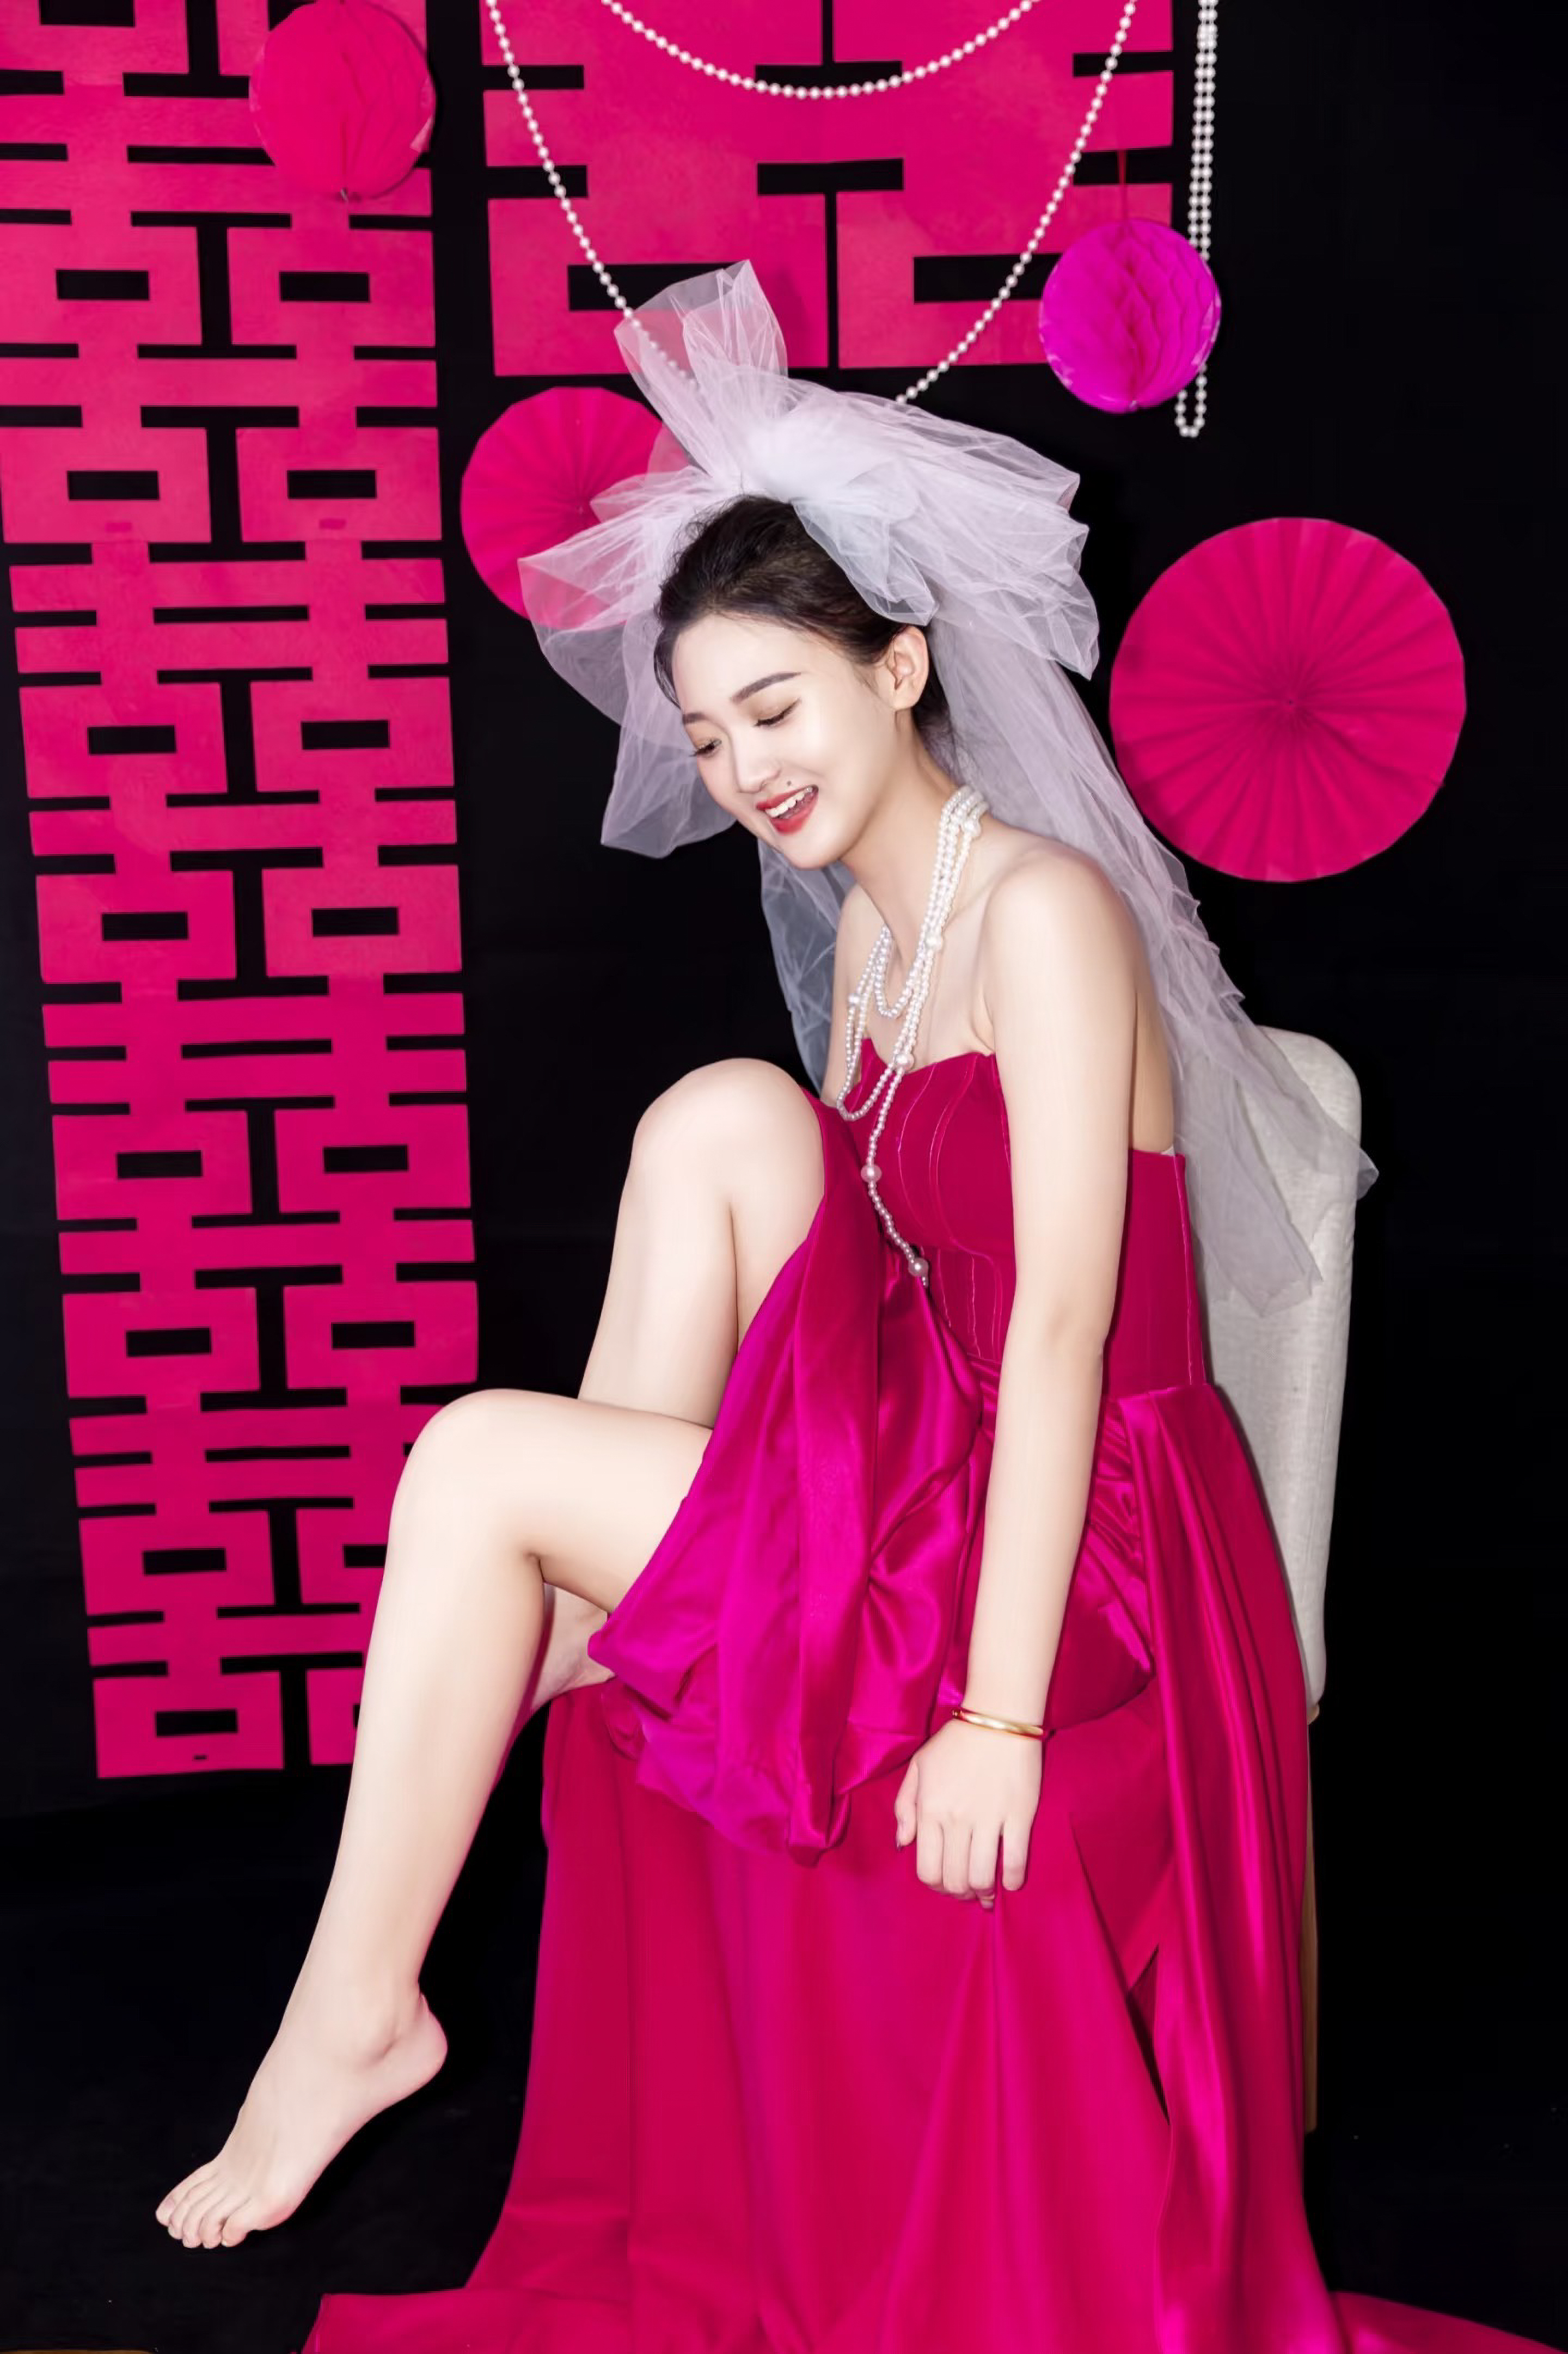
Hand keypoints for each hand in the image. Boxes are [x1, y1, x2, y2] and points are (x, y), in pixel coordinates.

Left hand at [892, 1714, 1042, 1907]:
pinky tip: (1010, 1882)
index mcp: (929, 1809)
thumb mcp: (919, 1766)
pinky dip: (1013, 1880)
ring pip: (982, 1877)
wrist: (998, 1717)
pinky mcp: (1018, 1816)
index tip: (946, 1885)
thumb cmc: (956, 1741)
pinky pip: (1015, 1861)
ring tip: (986, 1892)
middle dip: (959, 1894)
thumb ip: (904, 1806)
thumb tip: (903, 1843)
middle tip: (967, 1892)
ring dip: (984, 1892)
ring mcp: (988, 1819)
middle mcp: (955, 1819)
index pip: (927, 1870)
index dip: (936, 1886)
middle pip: (955, 1879)